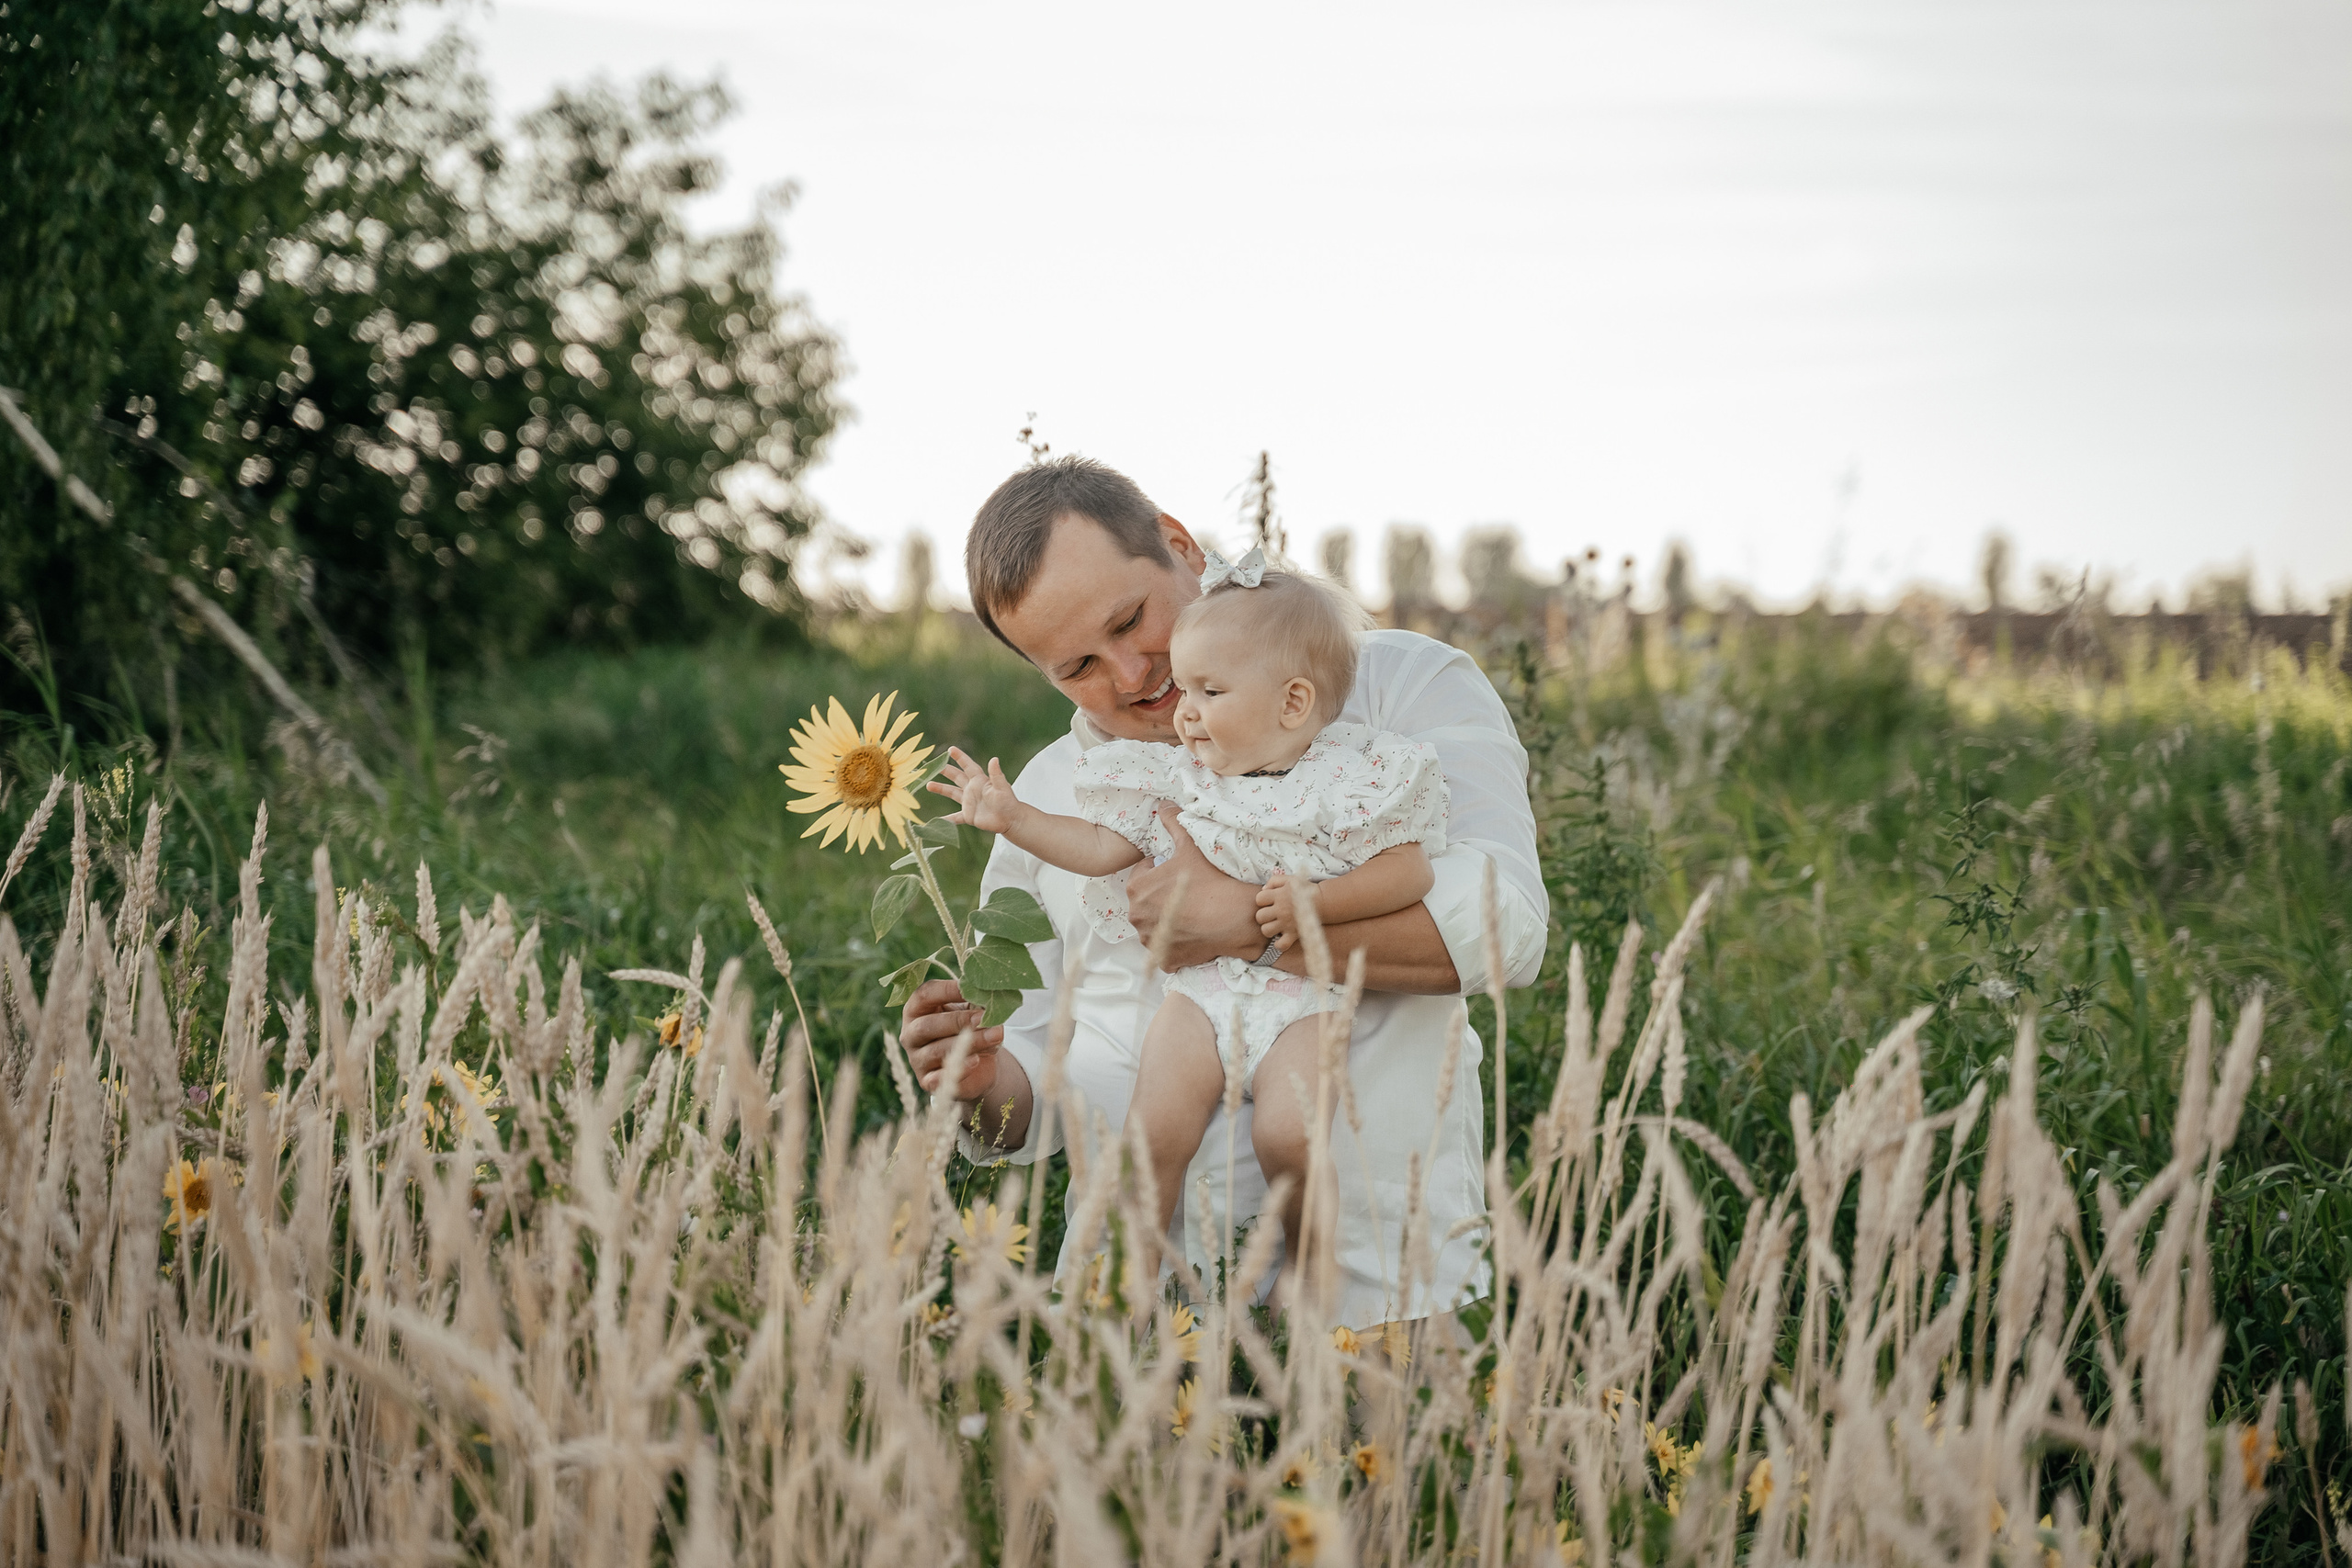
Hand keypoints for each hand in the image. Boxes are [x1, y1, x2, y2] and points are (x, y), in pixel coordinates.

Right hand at [898, 977, 1003, 1099]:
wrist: (979, 1063)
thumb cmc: (969, 1028)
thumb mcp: (971, 1010)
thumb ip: (974, 1002)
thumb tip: (988, 996)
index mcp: (917, 1009)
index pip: (924, 995)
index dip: (947, 990)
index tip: (972, 989)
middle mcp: (911, 1033)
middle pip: (927, 1025)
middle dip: (959, 1020)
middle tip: (983, 1018)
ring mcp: (916, 1059)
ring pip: (937, 1051)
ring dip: (969, 1042)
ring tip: (995, 1036)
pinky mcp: (927, 1081)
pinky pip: (938, 1077)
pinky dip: (958, 1068)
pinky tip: (975, 1061)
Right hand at [928, 747, 1023, 835]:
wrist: (1010, 820)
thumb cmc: (1008, 802)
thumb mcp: (1002, 787)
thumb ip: (997, 774)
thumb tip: (994, 759)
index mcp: (980, 781)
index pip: (968, 766)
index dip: (960, 757)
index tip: (951, 749)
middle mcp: (972, 789)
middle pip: (957, 777)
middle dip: (946, 771)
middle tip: (934, 765)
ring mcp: (969, 802)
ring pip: (952, 793)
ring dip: (941, 789)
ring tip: (928, 785)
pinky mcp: (969, 815)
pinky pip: (955, 817)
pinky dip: (946, 819)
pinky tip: (937, 820)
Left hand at [1125, 802, 1263, 970]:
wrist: (1235, 918)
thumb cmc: (1211, 881)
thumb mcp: (1190, 847)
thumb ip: (1173, 824)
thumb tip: (1164, 805)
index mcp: (1137, 889)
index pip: (1143, 875)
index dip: (1160, 872)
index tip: (1178, 874)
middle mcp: (1137, 916)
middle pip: (1146, 902)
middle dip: (1161, 898)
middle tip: (1186, 893)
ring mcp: (1151, 940)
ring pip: (1155, 926)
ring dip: (1167, 920)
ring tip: (1190, 913)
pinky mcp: (1164, 959)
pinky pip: (1166, 949)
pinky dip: (1176, 943)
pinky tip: (1191, 932)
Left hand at [1254, 870, 1298, 952]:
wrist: (1324, 901)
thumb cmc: (1305, 889)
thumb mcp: (1290, 879)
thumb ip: (1274, 881)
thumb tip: (1263, 890)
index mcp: (1279, 895)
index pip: (1259, 899)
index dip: (1263, 900)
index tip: (1271, 901)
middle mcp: (1281, 910)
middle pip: (1260, 917)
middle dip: (1264, 915)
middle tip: (1272, 914)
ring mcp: (1287, 924)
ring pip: (1266, 931)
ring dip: (1269, 929)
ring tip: (1276, 925)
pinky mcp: (1294, 935)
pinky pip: (1280, 945)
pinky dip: (1279, 944)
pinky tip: (1282, 937)